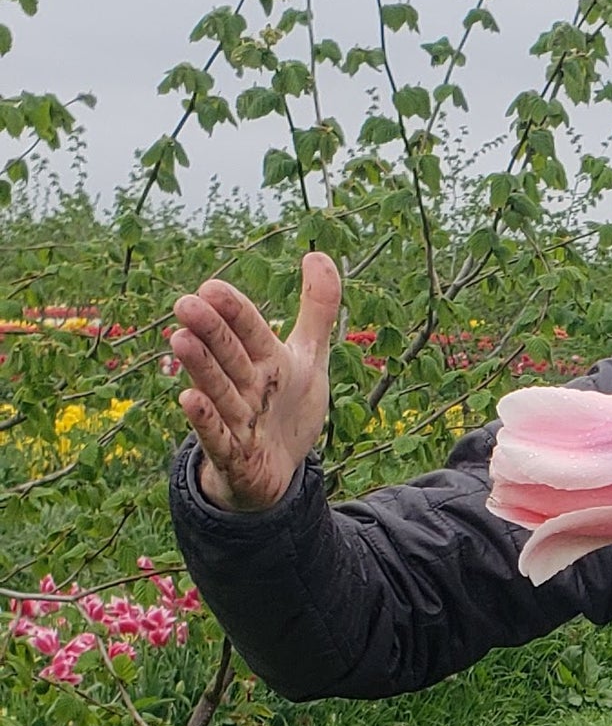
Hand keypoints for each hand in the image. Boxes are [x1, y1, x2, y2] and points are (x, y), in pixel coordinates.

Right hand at [166, 250, 340, 511]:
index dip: (234, 310)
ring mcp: (237, 419)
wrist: (277, 471)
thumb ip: (317, 309)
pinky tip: (187, 398)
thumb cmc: (286, 409)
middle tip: (186, 304)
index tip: (211, 287)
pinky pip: (217, 435)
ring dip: (200, 367)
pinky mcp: (233, 454)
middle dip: (211, 331)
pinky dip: (205, 419)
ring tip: (179, 340)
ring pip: (218, 389)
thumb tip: (317, 253)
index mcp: (265, 359)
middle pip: (228, 354)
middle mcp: (247, 385)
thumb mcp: (308, 358)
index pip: (249, 329)